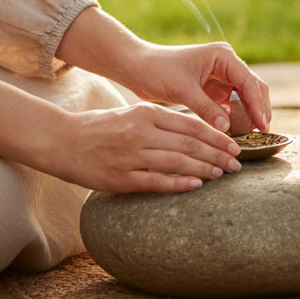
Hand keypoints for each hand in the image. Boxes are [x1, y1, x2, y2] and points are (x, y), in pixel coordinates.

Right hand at [58, 100, 244, 191]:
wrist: (62, 140)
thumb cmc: (101, 127)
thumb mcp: (132, 113)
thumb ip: (160, 120)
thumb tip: (194, 131)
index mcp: (146, 112)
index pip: (191, 124)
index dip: (216, 135)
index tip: (235, 144)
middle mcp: (141, 131)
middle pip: (189, 143)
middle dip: (217, 153)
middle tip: (237, 163)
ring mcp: (131, 155)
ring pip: (177, 161)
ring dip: (204, 168)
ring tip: (222, 174)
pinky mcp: (121, 178)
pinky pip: (156, 181)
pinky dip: (179, 183)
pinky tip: (196, 186)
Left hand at [127, 40, 271, 134]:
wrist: (139, 68)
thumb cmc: (159, 71)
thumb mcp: (183, 90)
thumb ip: (206, 108)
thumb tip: (228, 129)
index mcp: (222, 56)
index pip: (247, 80)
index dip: (257, 103)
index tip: (262, 124)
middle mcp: (226, 63)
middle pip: (253, 86)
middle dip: (259, 108)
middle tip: (263, 132)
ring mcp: (222, 76)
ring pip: (245, 96)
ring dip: (250, 114)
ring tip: (254, 135)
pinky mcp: (214, 89)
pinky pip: (232, 104)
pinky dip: (237, 117)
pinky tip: (238, 132)